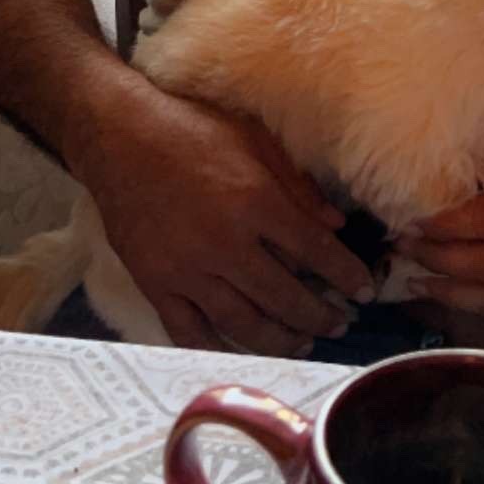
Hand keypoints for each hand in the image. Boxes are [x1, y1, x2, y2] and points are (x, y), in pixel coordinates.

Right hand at [75, 83, 373, 353]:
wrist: (118, 135)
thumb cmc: (191, 130)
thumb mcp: (254, 139)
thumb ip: (298, 185)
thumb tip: (337, 226)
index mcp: (255, 201)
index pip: (316, 253)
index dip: (347, 276)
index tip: (365, 291)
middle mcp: (224, 243)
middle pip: (286, 297)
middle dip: (322, 315)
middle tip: (341, 322)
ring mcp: (187, 269)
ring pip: (244, 324)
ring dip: (282, 340)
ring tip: (305, 342)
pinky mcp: (155, 284)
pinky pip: (190, 332)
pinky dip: (220, 350)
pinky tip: (244, 353)